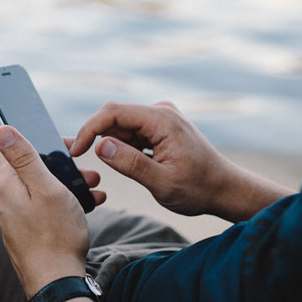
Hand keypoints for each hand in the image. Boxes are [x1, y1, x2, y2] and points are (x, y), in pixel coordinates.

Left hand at [0, 126, 105, 298]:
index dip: (42, 142)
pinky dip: (63, 201)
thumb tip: (0, 128)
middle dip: (61, 165)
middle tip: (87, 171)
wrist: (56, 280)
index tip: (67, 146)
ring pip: (40, 186)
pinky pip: (42, 205)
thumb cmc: (55, 234)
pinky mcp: (23, 227)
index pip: (16, 146)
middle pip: (31, 166)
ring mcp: (12, 213)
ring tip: (93, 186)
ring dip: (67, 184)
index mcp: (4, 182)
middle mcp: (2, 196)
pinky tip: (87, 204)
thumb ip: (24, 156)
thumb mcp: (46, 187)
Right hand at [69, 101, 292, 221]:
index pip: (113, 112)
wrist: (225, 190)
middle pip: (115, 117)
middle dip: (96, 137)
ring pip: (121, 126)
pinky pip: (131, 132)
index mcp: (162, 119)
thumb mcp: (162, 183)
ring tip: (114, 168)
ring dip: (111, 145)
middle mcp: (160, 111)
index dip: (90, 129)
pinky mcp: (159, 127)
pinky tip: (128, 165)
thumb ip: (131, 164)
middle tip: (81, 161)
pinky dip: (122, 147)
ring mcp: (160, 118)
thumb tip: (100, 146)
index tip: (76, 151)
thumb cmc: (198, 189)